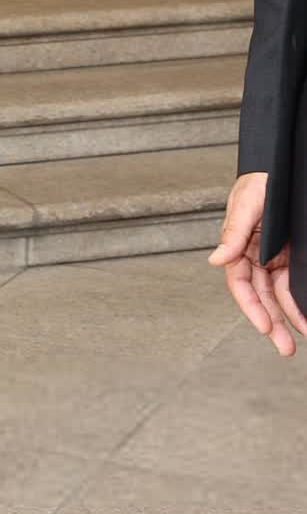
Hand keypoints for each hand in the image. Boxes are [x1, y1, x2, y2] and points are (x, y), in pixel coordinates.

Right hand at [207, 170, 306, 354]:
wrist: (281, 166)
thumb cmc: (261, 181)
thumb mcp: (246, 205)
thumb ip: (233, 234)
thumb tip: (215, 261)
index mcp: (239, 247)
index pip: (242, 285)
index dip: (252, 308)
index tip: (264, 327)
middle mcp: (254, 256)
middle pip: (262, 296)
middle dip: (273, 323)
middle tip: (285, 348)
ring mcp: (272, 257)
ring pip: (280, 294)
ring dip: (289, 317)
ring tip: (302, 339)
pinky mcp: (289, 255)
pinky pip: (293, 283)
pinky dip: (298, 300)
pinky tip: (306, 316)